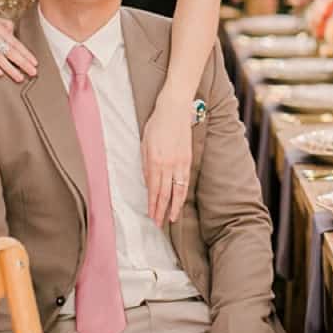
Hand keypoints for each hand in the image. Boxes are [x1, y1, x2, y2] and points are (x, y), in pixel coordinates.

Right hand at [0, 11, 36, 81]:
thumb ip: (3, 26)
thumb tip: (14, 34)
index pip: (15, 42)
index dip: (26, 53)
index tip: (35, 63)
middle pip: (9, 50)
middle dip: (23, 62)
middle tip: (33, 73)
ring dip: (10, 68)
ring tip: (19, 78)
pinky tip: (0, 74)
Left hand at [142, 90, 193, 224]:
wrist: (174, 108)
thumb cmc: (157, 124)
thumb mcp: (145, 143)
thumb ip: (146, 164)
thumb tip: (147, 181)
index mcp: (155, 160)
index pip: (153, 189)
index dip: (152, 205)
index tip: (151, 216)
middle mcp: (168, 164)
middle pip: (165, 194)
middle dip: (161, 211)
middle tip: (159, 224)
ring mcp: (180, 162)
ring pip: (177, 190)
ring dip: (174, 206)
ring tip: (171, 218)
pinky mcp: (188, 158)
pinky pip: (185, 181)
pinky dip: (182, 193)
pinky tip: (180, 201)